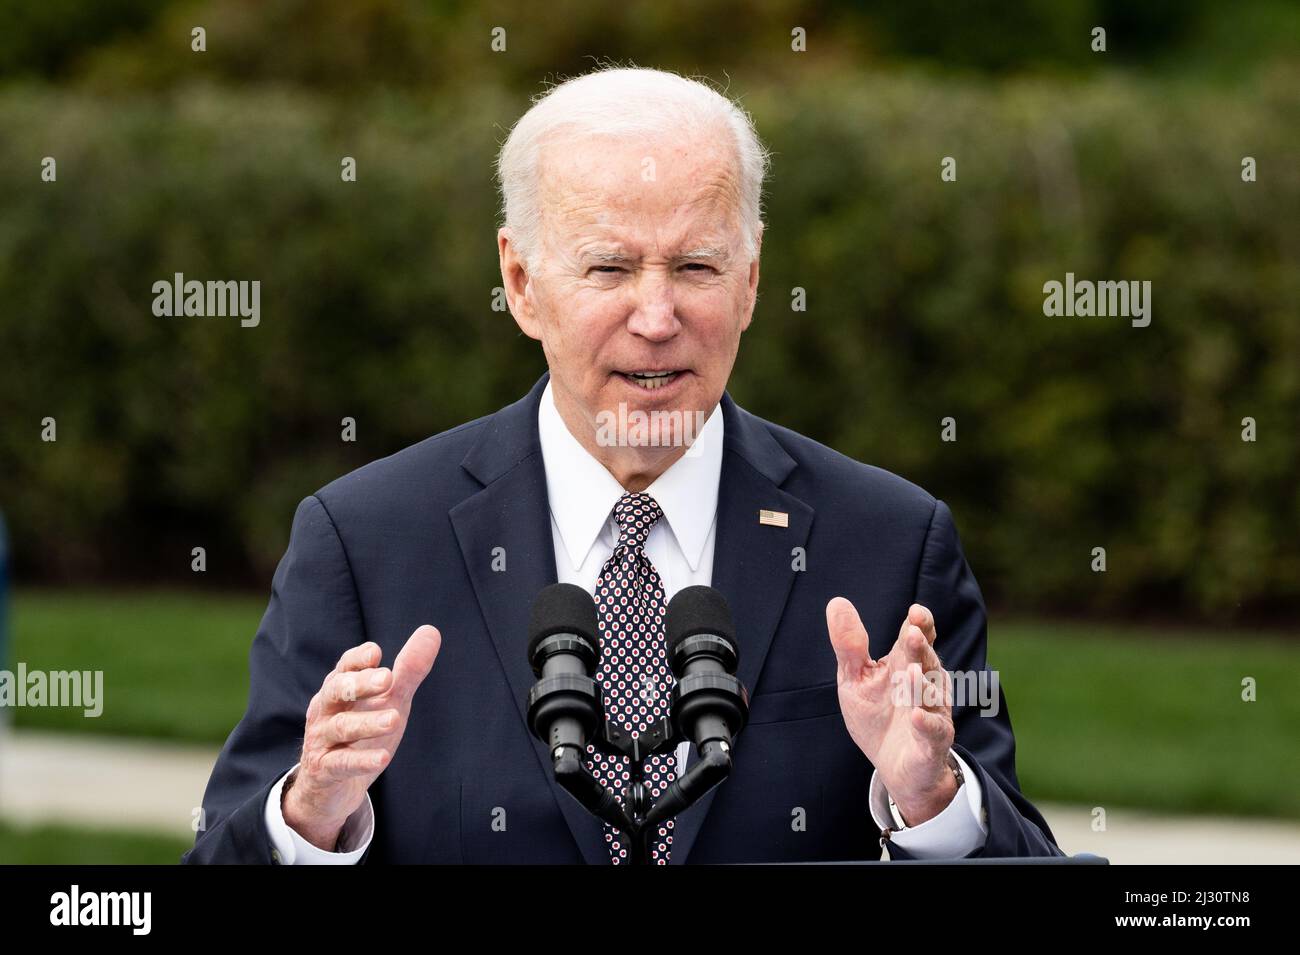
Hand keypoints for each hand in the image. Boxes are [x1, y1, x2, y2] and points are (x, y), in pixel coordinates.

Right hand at [283, 625, 440, 848]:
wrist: (331, 788)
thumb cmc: (361, 733)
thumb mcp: (388, 700)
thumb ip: (408, 670)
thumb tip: (431, 630)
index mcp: (340, 689)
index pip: (345, 667)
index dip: (358, 659)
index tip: (376, 653)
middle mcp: (326, 710)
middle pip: (337, 691)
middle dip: (360, 684)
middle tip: (387, 678)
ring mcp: (322, 740)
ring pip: (342, 727)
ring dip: (368, 722)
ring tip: (394, 718)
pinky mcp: (324, 771)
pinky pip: (340, 764)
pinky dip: (361, 760)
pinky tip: (383, 758)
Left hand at [826, 598, 956, 825]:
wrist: (894, 768)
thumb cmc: (877, 717)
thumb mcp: (855, 678)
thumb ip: (849, 645)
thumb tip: (836, 602)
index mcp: (906, 664)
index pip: (918, 637)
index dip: (921, 624)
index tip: (915, 613)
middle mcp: (926, 685)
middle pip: (927, 662)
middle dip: (921, 649)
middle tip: (913, 634)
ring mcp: (932, 714)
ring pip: (932, 696)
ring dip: (923, 685)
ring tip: (911, 672)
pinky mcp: (932, 743)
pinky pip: (934, 731)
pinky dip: (927, 723)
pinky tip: (917, 716)